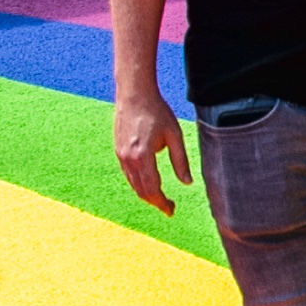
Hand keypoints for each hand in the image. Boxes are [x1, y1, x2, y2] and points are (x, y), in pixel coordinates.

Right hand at [115, 92, 192, 215]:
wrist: (134, 94)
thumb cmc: (157, 111)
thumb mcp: (175, 135)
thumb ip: (181, 160)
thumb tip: (187, 183)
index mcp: (143, 157)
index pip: (152, 189)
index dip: (162, 203)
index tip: (171, 210)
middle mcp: (128, 159)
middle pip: (141, 191)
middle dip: (155, 202)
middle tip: (169, 207)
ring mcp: (121, 155)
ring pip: (133, 184)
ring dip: (146, 194)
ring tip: (161, 198)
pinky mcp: (118, 150)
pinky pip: (128, 174)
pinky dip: (138, 184)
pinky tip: (149, 184)